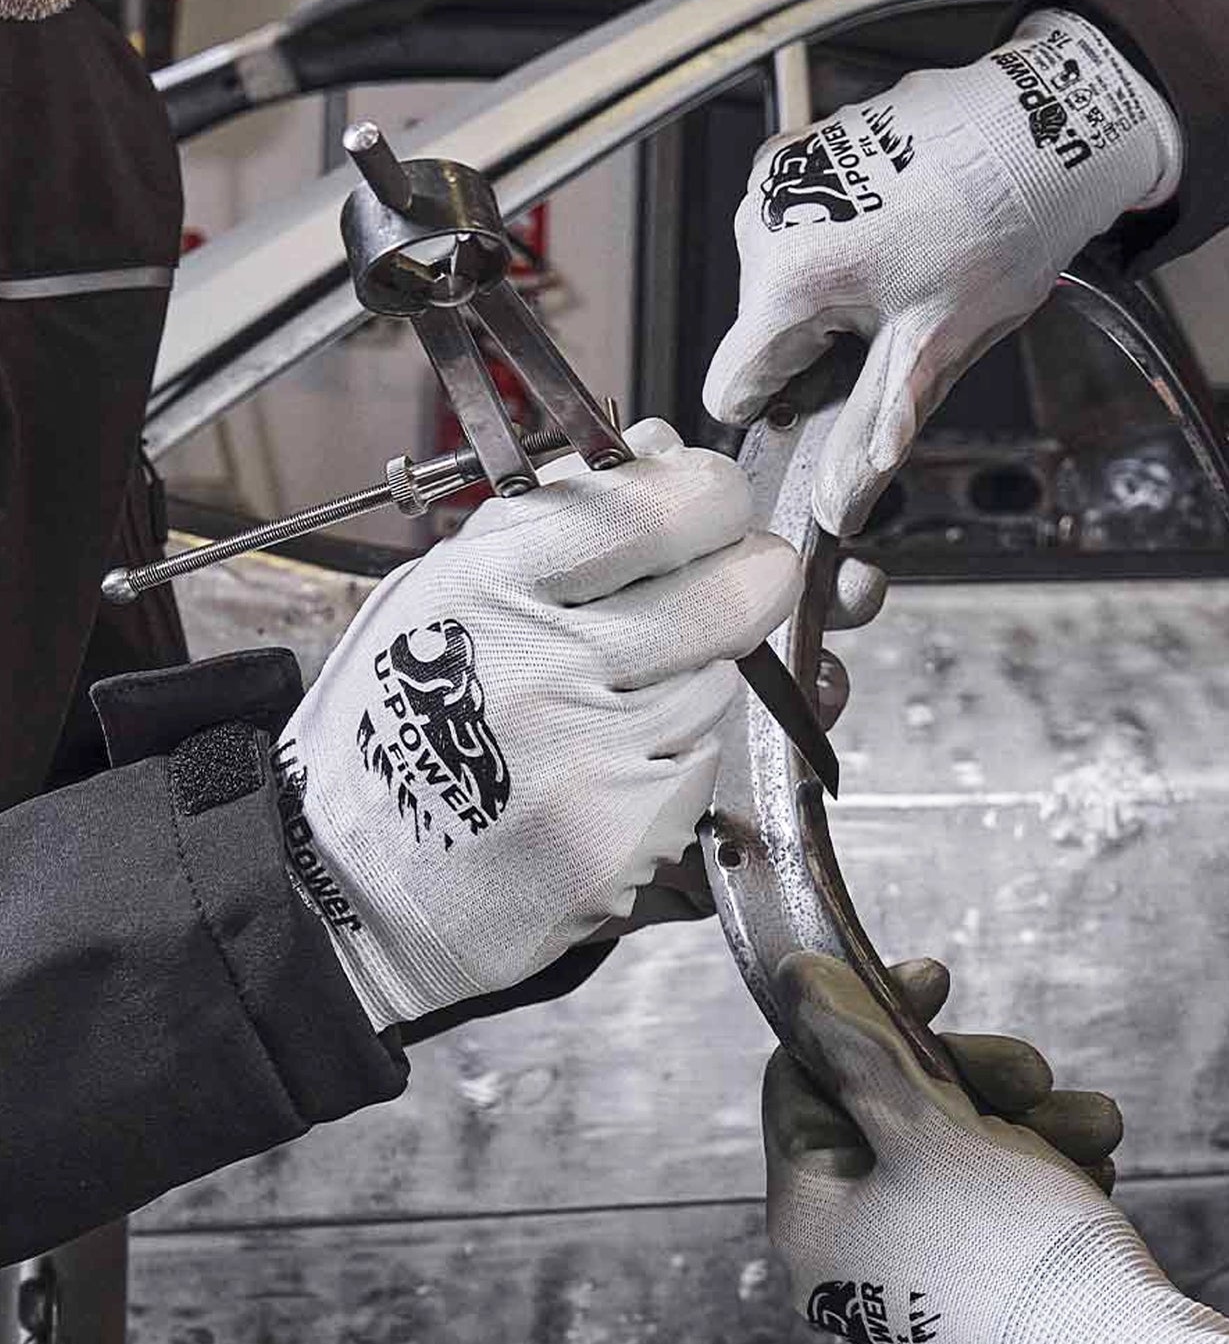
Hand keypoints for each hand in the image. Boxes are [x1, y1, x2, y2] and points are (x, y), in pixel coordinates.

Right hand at [274, 420, 799, 1028]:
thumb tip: (657, 451)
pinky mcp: (627, 833)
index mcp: (486, 592)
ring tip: (623, 696)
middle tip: (752, 574)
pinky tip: (615, 763)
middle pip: (720, 599)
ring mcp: (591, 760)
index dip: (710, 494)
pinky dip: (678, 752)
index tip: (720, 498)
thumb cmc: (394, 734)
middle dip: (755, 576)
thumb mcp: (437, 598)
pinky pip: (701, 761)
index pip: (645, 513)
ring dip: (698, 673)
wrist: (358, 892)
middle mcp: (542, 671)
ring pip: (717, 683)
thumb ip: (549, 523)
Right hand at [704, 9, 1180, 537]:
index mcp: (787, 278)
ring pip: (782, 290)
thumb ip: (873, 434)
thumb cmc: (998, 221)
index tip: (832, 398)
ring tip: (903, 274)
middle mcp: (764, 223)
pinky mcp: (801, 155)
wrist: (1042, 125)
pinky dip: (839, 252)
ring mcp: (781, 181)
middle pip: (763, 339)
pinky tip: (896, 238)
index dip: (783, 411)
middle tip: (896, 324)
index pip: (731, 390)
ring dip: (833, 301)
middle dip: (822, 350)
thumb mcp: (934, 349)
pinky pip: (798, 237)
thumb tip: (835, 504)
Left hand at [764, 953, 1228, 1343]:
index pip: (805, 1075)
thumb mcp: (928, 1128)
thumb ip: (857, 1045)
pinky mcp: (977, 1284)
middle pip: (889, 1106)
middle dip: (974, 1076)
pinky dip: (1044, 1166)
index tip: (936, 979)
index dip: (866, 1013)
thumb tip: (793, 979)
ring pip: (957, 1145)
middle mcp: (849, 1244)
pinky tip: (1093, 1167)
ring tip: (1091, 1125)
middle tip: (1033, 1070)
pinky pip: (995, 1194)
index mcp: (810, 1210)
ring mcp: (912, 1268)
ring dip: (1028, 1118)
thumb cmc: (1012, 1251)